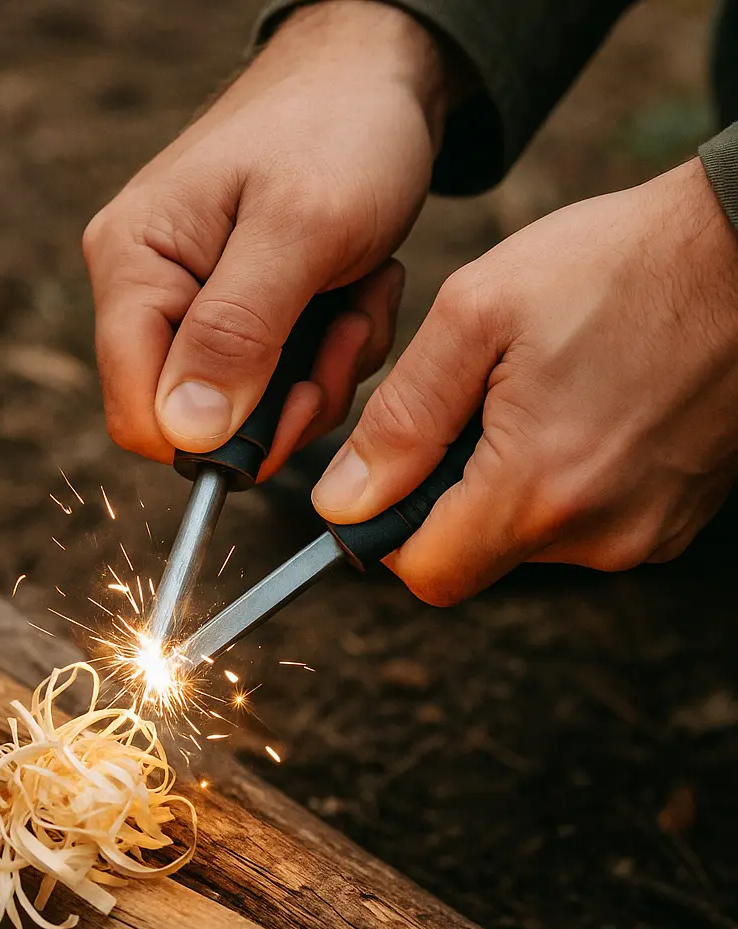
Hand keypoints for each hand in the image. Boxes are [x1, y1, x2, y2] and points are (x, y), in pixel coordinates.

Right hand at [84, 1, 452, 474]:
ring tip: (359, 298)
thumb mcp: (299, 230)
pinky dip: (331, 351)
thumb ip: (238, 334)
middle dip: (287, 400)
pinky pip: (280, 377)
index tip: (299, 401)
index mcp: (134, 267)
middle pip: (200, 420)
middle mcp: (149, 290)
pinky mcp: (239, 309)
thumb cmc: (337, 129)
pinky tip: (357, 292)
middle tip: (347, 333)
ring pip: (250, 407)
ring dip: (321, 373)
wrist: (377, 75)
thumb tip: (186, 434)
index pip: (139, 415)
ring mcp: (194, 302)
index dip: (217, 439)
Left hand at [311, 157, 737, 603]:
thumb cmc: (613, 266)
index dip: (390, 529)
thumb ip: (401, 421)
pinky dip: (561, 481)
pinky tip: (582, 412)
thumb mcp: (477, 317)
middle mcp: (598, 534)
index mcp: (538, 489)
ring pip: (526, 538)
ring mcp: (644, 533)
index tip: (394, 472)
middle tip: (477, 405)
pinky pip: (583, 525)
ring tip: (539, 397)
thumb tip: (342, 504)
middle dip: (448, 495)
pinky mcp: (674, 520)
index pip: (426, 573)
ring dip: (506, 484)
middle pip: (474, 555)